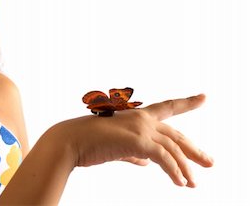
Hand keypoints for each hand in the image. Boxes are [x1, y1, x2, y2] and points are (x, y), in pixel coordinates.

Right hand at [59, 94, 213, 186]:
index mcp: (135, 116)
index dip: (187, 103)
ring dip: (185, 168)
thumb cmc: (87, 142)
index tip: (203, 97)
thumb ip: (133, 153)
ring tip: (192, 184)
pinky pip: (164, 159)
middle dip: (194, 150)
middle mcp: (141, 119)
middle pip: (176, 135)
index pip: (167, 107)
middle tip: (210, 163)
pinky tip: (179, 183)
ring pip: (173, 149)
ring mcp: (140, 129)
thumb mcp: (115, 146)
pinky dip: (174, 172)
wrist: (70, 141)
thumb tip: (146, 163)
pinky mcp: (137, 141)